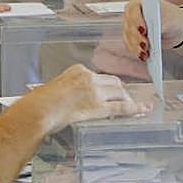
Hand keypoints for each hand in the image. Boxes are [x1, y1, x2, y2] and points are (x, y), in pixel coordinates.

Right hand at [31, 64, 151, 131]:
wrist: (38, 111)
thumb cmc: (38, 105)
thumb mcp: (53, 90)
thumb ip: (67, 92)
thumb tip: (70, 101)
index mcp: (77, 71)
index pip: (98, 76)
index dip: (105, 85)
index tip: (107, 90)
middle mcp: (88, 78)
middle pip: (112, 82)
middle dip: (119, 91)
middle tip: (123, 98)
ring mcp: (96, 92)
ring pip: (120, 92)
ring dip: (126, 99)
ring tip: (134, 107)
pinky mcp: (100, 107)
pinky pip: (122, 107)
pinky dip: (136, 108)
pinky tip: (144, 110)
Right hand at [122, 0, 182, 59]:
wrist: (176, 30)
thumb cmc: (173, 19)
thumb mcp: (170, 19)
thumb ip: (159, 23)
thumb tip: (149, 31)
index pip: (133, 8)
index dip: (137, 19)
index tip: (143, 29)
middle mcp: (132, 11)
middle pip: (129, 24)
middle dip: (137, 36)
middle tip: (145, 44)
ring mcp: (130, 24)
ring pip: (128, 36)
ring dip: (136, 46)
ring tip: (145, 53)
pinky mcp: (131, 36)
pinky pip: (129, 44)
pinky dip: (135, 51)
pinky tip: (143, 55)